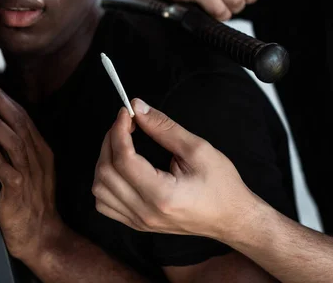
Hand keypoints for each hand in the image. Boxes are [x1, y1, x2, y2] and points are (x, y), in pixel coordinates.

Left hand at [0, 69, 63, 262]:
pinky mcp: (20, 192)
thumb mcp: (29, 168)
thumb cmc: (32, 201)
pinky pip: (9, 173)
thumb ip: (16, 147)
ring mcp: (30, 173)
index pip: (20, 114)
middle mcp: (36, 156)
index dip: (2, 94)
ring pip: (13, 141)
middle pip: (17, 120)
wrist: (42, 235)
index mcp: (39, 148)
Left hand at [92, 99, 257, 240]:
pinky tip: (121, 167)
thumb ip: (165, 127)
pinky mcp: (138, 223)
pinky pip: (106, 204)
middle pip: (106, 173)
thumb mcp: (198, 149)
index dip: (119, 131)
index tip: (127, 113)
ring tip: (122, 143)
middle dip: (110, 141)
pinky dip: (105, 182)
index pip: (123, 160)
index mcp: (162, 195)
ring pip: (100, 190)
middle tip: (126, 123)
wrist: (232, 218)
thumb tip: (139, 108)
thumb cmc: (222, 185)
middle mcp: (146, 212)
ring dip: (105, 161)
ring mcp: (140, 221)